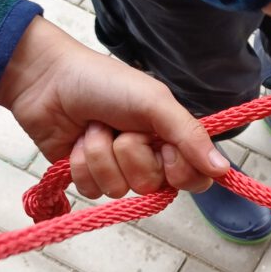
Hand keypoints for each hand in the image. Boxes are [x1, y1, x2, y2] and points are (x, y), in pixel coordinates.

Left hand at [0, 17, 228, 197]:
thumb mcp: (155, 103)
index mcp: (170, 137)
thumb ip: (189, 136)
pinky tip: (76, 141)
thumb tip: (223, 170)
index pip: (193, 178)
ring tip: (94, 127)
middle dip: (132, 155)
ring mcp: (116, 168)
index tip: (164, 147)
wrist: (47, 81)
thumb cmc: (104, 82)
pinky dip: (81, 164)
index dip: (179, 170)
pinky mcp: (86, 176)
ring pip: (119, 189)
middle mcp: (147, 156)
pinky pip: (92, 190)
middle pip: (153, 185)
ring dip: (101, 155)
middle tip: (122, 129)